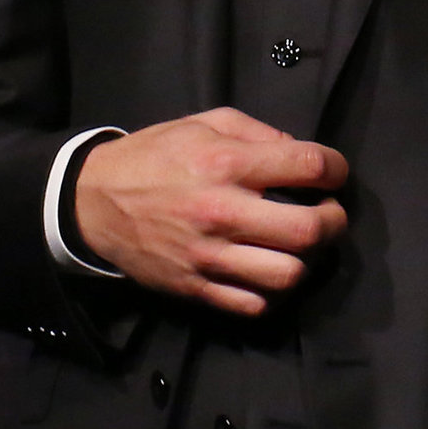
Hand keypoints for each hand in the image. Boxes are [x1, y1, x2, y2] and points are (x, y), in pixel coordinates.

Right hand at [73, 107, 348, 315]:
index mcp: (226, 164)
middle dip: (334, 221)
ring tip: (301, 245)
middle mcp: (221, 212)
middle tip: (329, 212)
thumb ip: (259, 133)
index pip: (309, 166)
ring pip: (287, 275)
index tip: (334, 172)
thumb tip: (299, 151)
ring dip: (307, 260)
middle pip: (308, 230)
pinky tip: (271, 268)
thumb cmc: (154, 156)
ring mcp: (208, 256)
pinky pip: (252, 304)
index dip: (336, 168)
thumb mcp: (205, 123)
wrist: (91, 202)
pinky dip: (273, 291)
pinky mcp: (194, 288)